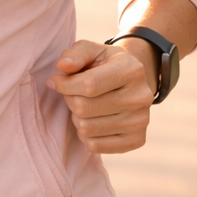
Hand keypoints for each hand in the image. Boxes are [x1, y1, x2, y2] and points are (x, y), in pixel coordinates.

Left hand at [47, 39, 157, 154]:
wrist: (132, 82)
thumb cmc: (105, 65)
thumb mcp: (91, 51)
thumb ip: (75, 54)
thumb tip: (62, 66)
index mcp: (131, 69)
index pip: (89, 85)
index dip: (64, 85)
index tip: (55, 81)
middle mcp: (141, 96)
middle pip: (85, 108)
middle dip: (70, 100)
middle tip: (73, 93)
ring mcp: (140, 121)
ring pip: (87, 128)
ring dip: (77, 117)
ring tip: (84, 106)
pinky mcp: (137, 140)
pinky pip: (95, 146)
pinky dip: (85, 135)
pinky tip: (92, 121)